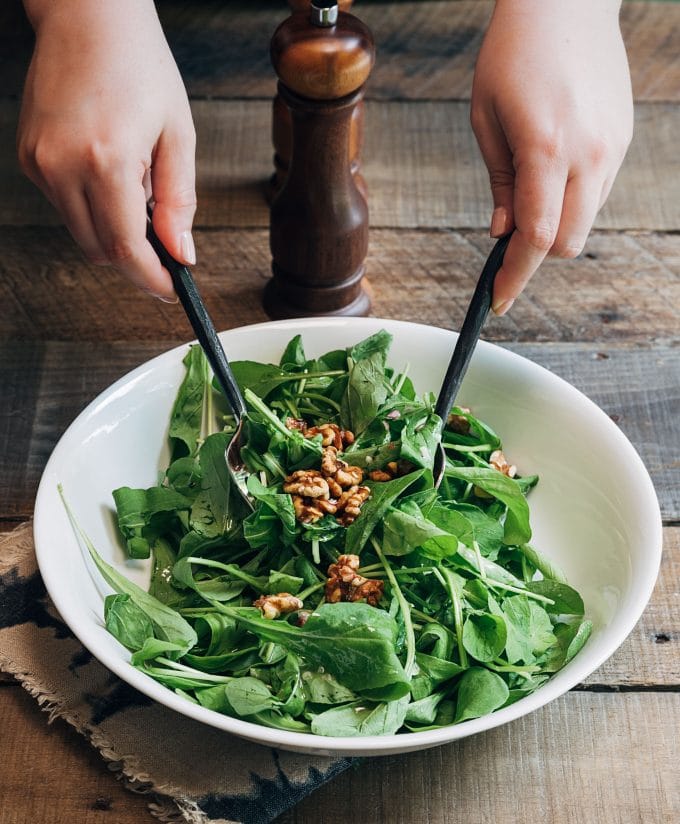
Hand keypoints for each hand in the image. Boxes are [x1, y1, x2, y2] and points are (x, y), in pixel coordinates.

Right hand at [17, 0, 195, 300]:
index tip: (172, 290)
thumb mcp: (178, 134)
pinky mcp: (28, 158)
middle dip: (136, 258)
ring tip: (135, 184)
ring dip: (113, 230)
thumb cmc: (140, 66)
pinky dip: (91, 206)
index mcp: (106, 161)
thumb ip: (179, 201)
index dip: (152, 278)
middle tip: (164, 239)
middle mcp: (62, 166)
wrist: (87, 16)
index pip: (128, 249)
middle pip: (101, 251)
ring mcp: (38, 163)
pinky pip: (64, 206)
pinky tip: (108, 169)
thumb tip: (182, 254)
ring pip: (81, 233)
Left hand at [470, 0, 632, 314]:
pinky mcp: (622, 140)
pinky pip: (598, 194)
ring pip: (585, 222)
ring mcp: (611, 147)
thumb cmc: (513, 54)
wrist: (567, 2)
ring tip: (530, 194)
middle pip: (567, 243)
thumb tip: (503, 233)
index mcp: (546, 148)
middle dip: (536, 256)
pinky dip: (573, 202)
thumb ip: (500, 184)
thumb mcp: (487, 121)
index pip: (536, 237)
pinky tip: (554, 173)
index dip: (515, 277)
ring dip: (556, 228)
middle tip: (508, 239)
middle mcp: (588, 153)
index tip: (498, 300)